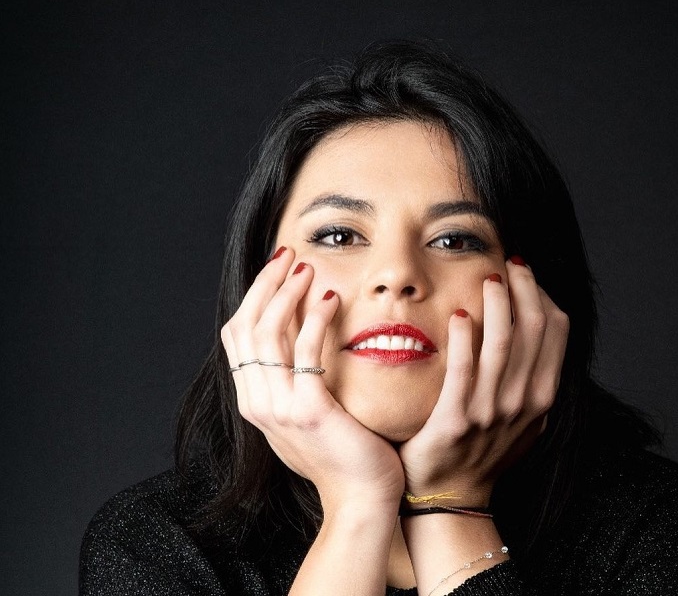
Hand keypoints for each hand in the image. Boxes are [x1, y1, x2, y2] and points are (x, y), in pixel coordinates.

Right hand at [220, 247, 404, 509]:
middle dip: (265, 285)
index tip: (277, 268)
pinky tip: (330, 299)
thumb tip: (300, 339)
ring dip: (286, 295)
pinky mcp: (309, 410)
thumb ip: (295, 381)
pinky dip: (314, 320)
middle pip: (246, 328)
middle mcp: (258, 403)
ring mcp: (279, 408)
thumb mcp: (307, 415)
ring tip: (307, 268)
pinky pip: (306, 354)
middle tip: (288, 255)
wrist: (361, 500)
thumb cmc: (343, 455)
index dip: (254, 297)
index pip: (238, 337)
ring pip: (269, 335)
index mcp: (255, 401)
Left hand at [399, 256, 568, 504]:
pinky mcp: (456, 419)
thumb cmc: (484, 449)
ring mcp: (491, 411)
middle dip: (524, 289)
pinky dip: (464, 339)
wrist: (452, 494)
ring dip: (497, 304)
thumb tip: (533, 324)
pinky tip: (458, 315)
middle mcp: (523, 401)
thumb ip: (531, 376)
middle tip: (508, 264)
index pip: (556, 331)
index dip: (543, 295)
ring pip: (502, 343)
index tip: (525, 275)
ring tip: (488, 279)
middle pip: (533, 329)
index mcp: (542, 395)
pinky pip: (464, 370)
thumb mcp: (523, 416)